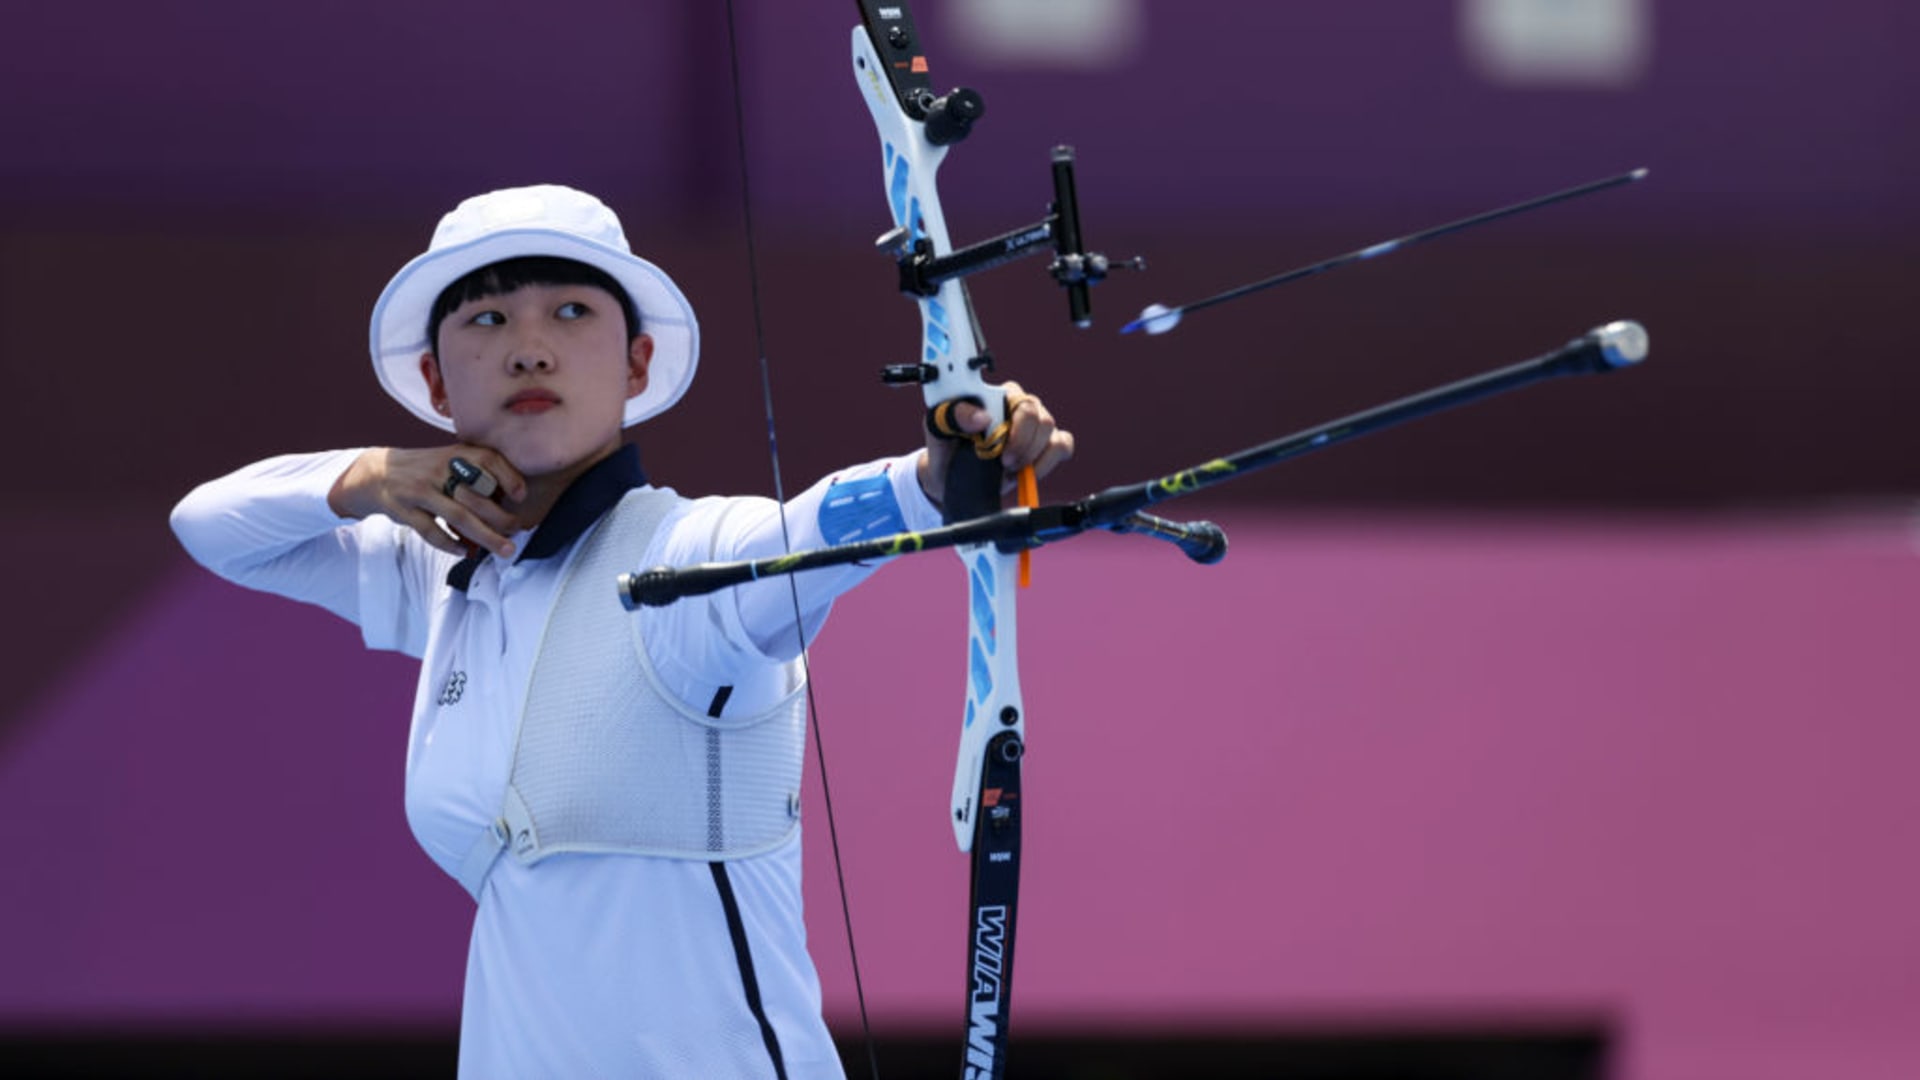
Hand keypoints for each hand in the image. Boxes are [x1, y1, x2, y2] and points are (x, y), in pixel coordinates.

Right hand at [329, 446, 528, 557]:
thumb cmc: (426, 470)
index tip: (521, 496)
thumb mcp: (450, 460)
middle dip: (502, 518)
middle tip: (518, 532)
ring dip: (485, 536)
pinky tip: (466, 552)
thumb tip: (510, 502)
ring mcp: (420, 489)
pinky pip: (430, 530)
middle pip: (477, 497)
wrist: (377, 472)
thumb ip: (476, 475)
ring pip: (458, 516)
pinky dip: (450, 543)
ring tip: (504, 549)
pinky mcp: (404, 508)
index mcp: (455, 455)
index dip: (508, 476)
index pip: (488, 460)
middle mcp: (439, 469)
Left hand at [919, 380, 1073, 507]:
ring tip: (1008, 469)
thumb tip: (982, 418)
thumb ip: (954, 415)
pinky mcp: (1047, 444)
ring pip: (1051, 434)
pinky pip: (1062, 446)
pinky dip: (1047, 463)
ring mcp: (1037, 425)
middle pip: (1040, 418)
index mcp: (998, 395)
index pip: (1018, 398)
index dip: (1013, 426)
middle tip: (1002, 462)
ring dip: (1030, 457)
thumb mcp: (938, 428)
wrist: (951, 477)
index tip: (994, 446)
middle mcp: (1021, 405)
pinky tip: (1027, 473)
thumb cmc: (946, 446)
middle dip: (1022, 445)